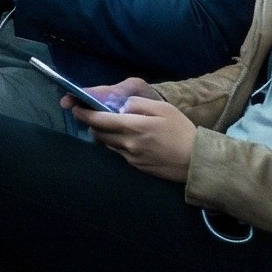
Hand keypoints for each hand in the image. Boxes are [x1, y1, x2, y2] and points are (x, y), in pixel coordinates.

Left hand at [72, 89, 195, 181]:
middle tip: (91, 115)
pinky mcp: (136, 167)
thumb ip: (138, 104)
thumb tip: (121, 106)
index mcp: (133, 127)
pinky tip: (125, 139)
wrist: (196, 161)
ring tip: (109, 126)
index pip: (99, 120)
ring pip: (106, 144)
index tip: (75, 107)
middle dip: (91, 124)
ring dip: (103, 135)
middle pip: (98, 134)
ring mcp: (131, 157)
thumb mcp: (163, 108)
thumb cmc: (181, 131)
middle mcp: (128, 144)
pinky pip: (118, 153)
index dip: (84, 113)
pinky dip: (115, 144)